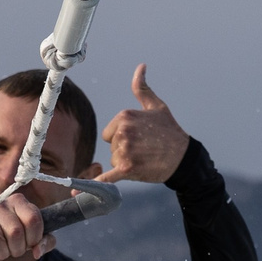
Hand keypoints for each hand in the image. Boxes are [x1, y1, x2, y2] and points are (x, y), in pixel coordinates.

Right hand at [0, 184, 54, 260]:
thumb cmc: (18, 236)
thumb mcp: (35, 237)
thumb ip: (45, 242)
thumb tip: (37, 252)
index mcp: (20, 201)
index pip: (33, 220)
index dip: (34, 238)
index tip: (30, 243)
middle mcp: (1, 202)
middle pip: (15, 232)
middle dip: (17, 250)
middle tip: (15, 250)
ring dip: (1, 254)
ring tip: (2, 253)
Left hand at [95, 64, 191, 184]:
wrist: (184, 157)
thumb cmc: (170, 130)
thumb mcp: (156, 106)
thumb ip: (142, 88)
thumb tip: (140, 67)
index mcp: (124, 116)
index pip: (110, 133)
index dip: (123, 138)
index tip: (141, 139)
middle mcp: (122, 132)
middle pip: (111, 146)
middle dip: (125, 150)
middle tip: (146, 149)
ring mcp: (124, 151)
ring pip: (113, 160)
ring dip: (126, 163)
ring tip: (146, 158)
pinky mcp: (126, 168)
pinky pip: (105, 178)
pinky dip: (93, 185)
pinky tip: (77, 193)